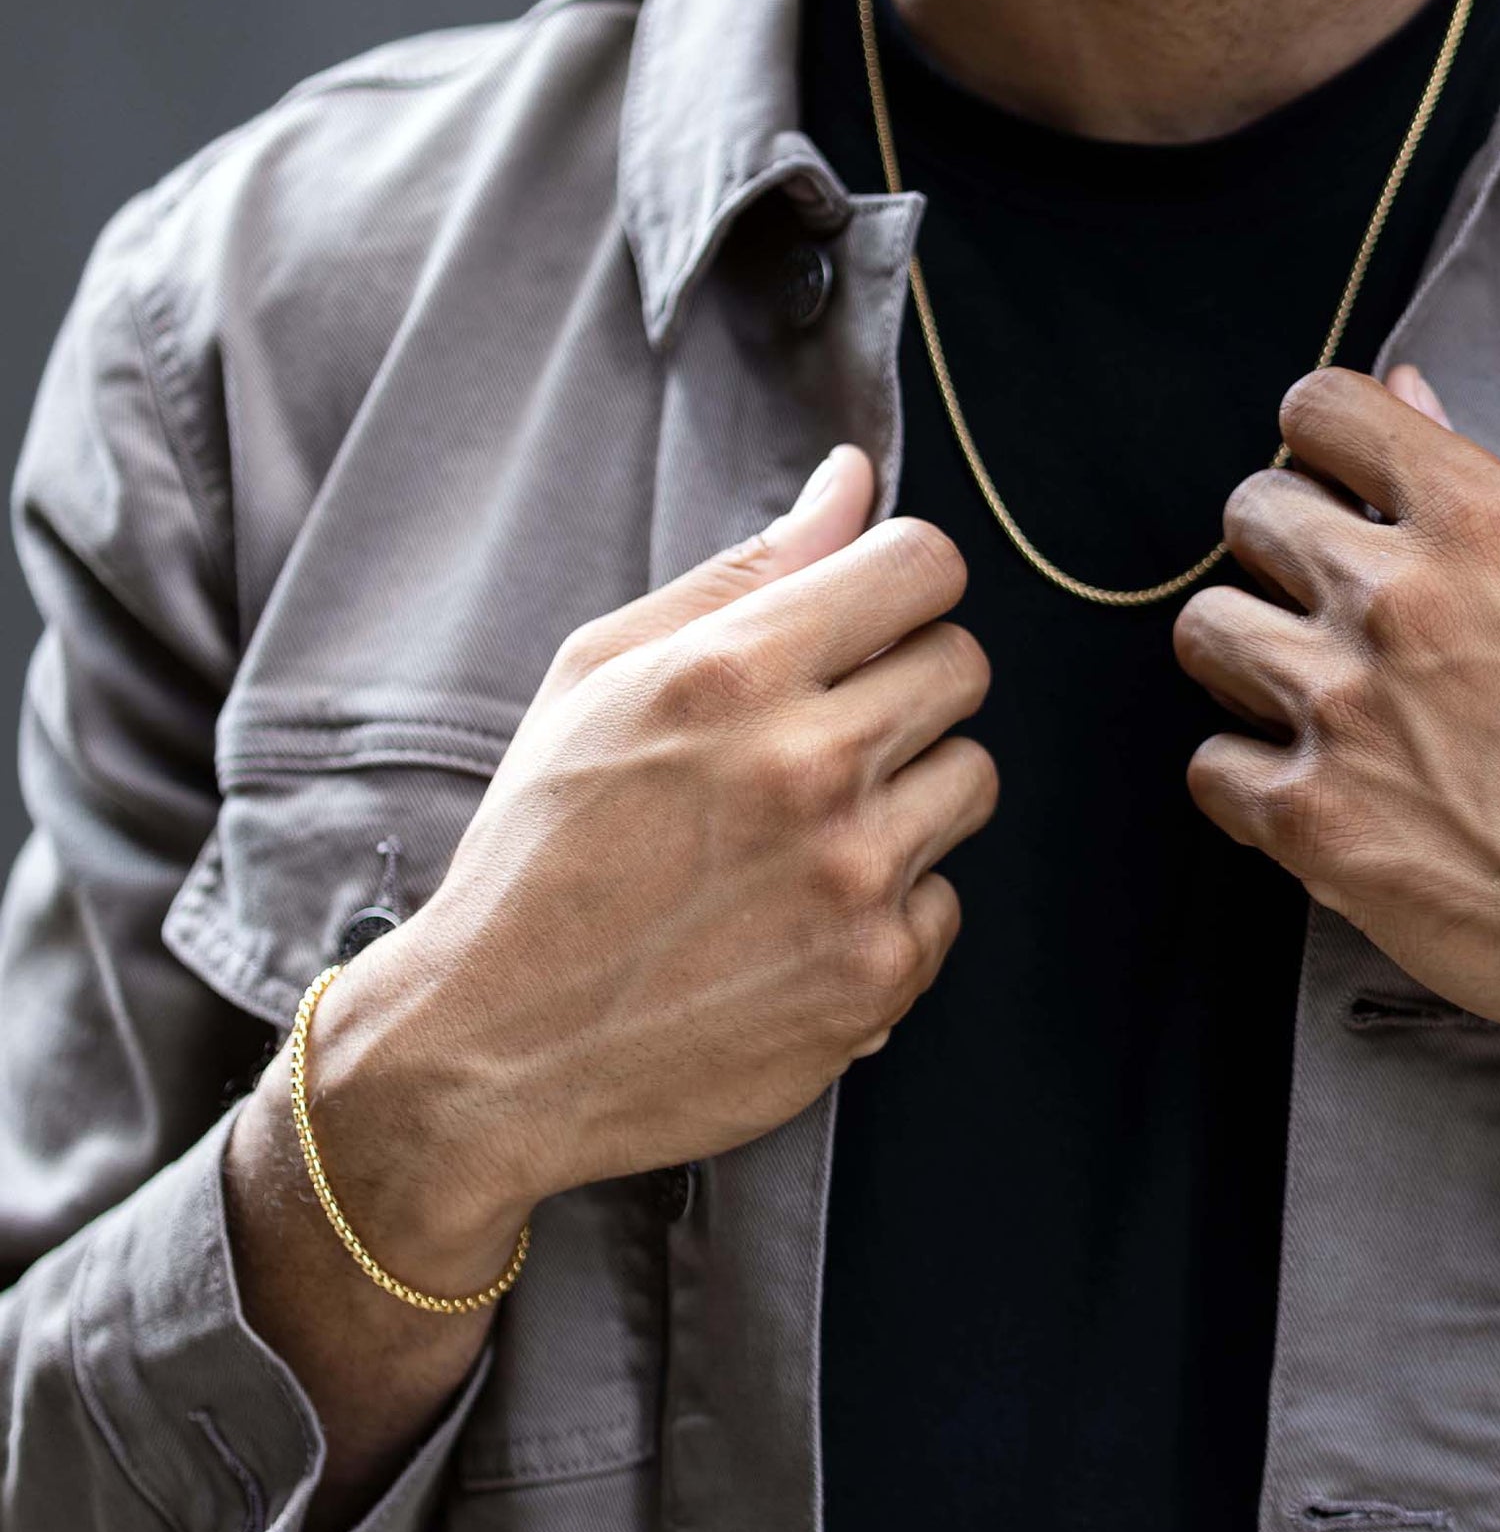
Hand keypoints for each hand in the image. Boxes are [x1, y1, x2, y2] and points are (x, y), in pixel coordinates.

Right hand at [304, 446, 996, 1255]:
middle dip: (907, 682)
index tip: (866, 621)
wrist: (496, 1049)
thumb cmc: (538, 851)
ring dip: (907, 795)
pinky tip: (800, 921)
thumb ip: (742, 573)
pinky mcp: (878, 977)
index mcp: (734, 672)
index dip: (900, 585)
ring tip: (807, 833)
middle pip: (964, 665)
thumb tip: (852, 482)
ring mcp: (854, 879)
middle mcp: (810, 766)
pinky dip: (889, 908)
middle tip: (825, 733)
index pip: (923, 565)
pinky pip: (945, 901)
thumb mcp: (600, 678)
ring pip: (971, 780)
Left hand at [1174, 364, 1499, 1080]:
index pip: (1326, 409)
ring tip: (1310, 693)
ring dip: (1250, 655)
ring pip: (1206, 632)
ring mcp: (1341, 710)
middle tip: (1330, 600)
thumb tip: (1408, 397)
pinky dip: (1249, 777)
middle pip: (1251, 514)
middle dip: (1284, 547)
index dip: (1322, 439)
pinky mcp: (1310, 819)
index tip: (1336, 478)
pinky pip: (1210, 764)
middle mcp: (1395, 600)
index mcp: (1481, 520)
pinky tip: (1311, 786)